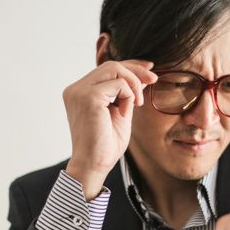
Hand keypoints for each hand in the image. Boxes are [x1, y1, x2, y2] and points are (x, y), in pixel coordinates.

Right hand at [62, 60, 157, 198]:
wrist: (94, 165)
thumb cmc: (105, 145)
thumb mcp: (120, 112)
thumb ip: (126, 94)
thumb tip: (143, 75)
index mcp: (80, 92)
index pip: (106, 69)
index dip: (130, 66)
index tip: (149, 69)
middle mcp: (75, 89)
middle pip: (111, 65)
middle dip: (136, 70)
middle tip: (154, 80)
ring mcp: (79, 92)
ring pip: (114, 69)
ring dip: (133, 84)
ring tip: (138, 104)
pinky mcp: (88, 97)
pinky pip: (118, 84)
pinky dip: (129, 96)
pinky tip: (125, 113)